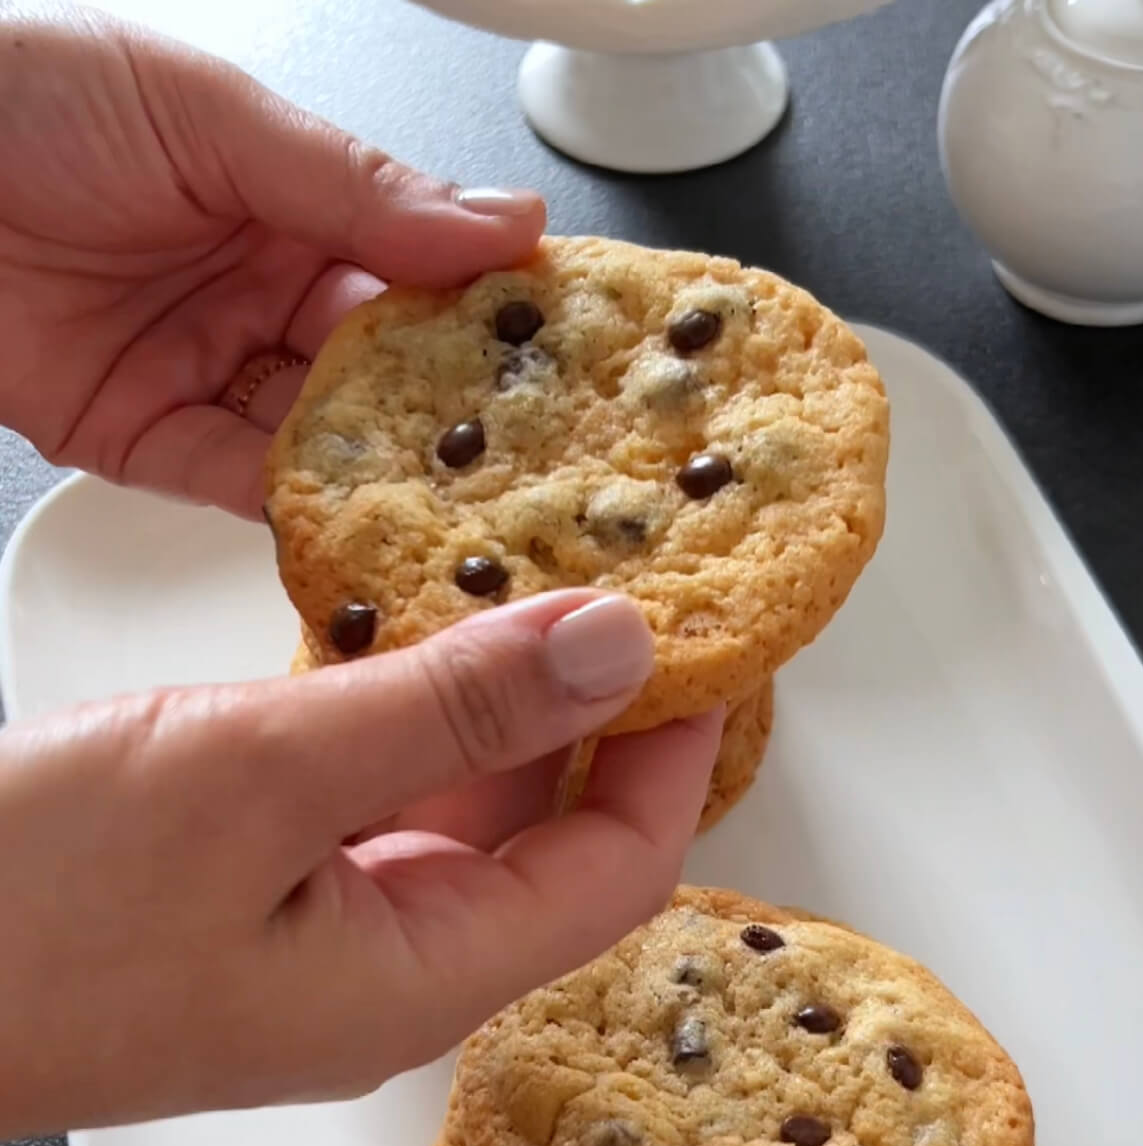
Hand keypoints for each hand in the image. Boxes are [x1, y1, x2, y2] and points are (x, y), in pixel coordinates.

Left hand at [0, 5, 544, 515]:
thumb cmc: (24, 94)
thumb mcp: (211, 115)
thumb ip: (357, 185)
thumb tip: (500, 222)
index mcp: (291, 204)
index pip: (414, 269)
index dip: (482, 310)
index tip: (555, 349)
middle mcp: (260, 295)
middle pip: (379, 369)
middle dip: (447, 411)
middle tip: (527, 453)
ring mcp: (208, 370)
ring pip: (320, 437)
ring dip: (381, 469)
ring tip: (458, 502)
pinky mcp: (148, 440)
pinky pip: (234, 482)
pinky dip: (290, 505)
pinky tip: (353, 518)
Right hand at [0, 591, 722, 1136]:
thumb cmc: (27, 908)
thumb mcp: (259, 775)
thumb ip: (449, 709)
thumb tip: (616, 648)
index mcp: (421, 974)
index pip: (619, 868)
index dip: (676, 752)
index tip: (709, 639)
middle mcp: (388, 967)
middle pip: (549, 841)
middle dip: (593, 717)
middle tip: (625, 588)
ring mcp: (316, 932)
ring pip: (454, 812)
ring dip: (490, 704)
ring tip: (526, 583)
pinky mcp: (252, 891)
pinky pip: (367, 800)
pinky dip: (396, 717)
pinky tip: (393, 631)